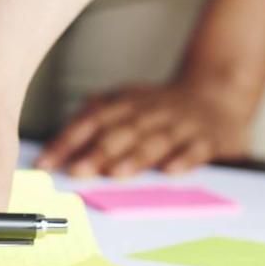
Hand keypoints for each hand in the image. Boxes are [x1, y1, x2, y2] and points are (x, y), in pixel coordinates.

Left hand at [35, 82, 254, 178]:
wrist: (219, 92)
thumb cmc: (163, 107)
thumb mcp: (129, 102)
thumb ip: (97, 117)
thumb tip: (59, 139)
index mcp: (128, 104)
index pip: (92, 120)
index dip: (67, 141)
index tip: (46, 162)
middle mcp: (152, 112)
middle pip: (121, 131)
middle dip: (98, 151)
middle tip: (77, 171)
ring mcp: (181, 124)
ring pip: (155, 140)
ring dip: (135, 157)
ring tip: (115, 173)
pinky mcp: (208, 138)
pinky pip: (196, 148)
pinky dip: (184, 159)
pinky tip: (171, 171)